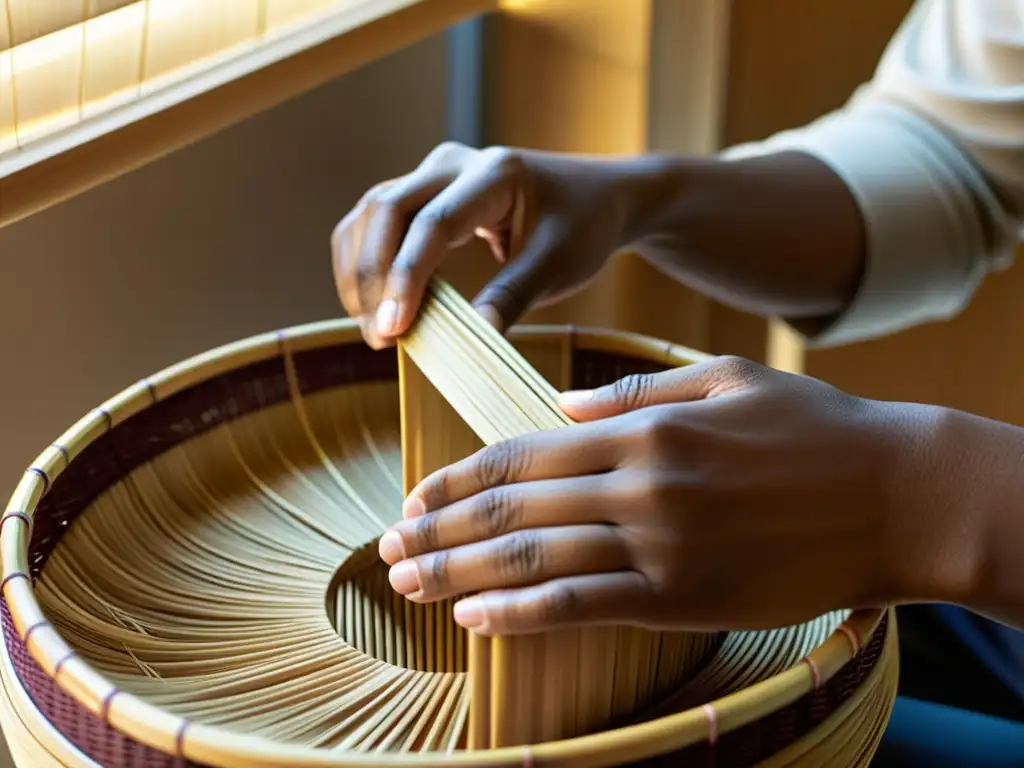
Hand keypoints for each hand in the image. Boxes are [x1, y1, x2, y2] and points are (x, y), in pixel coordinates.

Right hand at [331, 142, 638, 347]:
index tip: (393, 329)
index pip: (433, 222)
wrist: (597, 196)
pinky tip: (372, 304)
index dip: (406, 277)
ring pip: (370, 213)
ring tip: (372, 328)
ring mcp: (433, 172)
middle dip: (372, 276)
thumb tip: (471, 338)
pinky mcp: (423, 190)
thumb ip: (513, 297)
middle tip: (378, 336)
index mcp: (496, 174)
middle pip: (386, 209)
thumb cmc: (583, 227)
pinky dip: (365, 262)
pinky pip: (375, 220)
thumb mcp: (559, 266)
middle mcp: (454, 163)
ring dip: (360, 271)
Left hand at [377, 357, 970, 635]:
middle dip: (440, 528)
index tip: (416, 493)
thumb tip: (556, 400)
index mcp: (642, 428)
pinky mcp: (684, 599)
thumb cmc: (810, 429)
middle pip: (511, 507)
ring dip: (459, 574)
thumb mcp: (722, 378)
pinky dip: (521, 614)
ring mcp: (659, 545)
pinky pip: (582, 607)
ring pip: (533, 559)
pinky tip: (476, 619)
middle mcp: (639, 485)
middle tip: (388, 544)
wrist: (894, 493)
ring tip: (409, 582)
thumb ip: (631, 390)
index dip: (459, 475)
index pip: (522, 450)